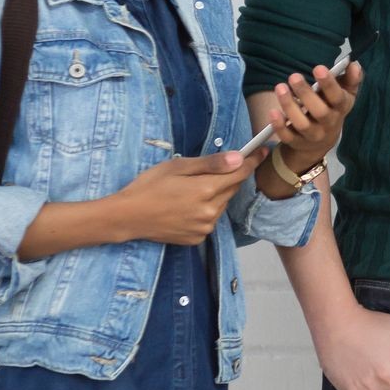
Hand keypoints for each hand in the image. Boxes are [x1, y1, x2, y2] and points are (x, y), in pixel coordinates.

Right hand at [110, 152, 247, 245]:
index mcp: (206, 190)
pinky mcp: (197, 238)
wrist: (127, 217)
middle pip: (231, 189)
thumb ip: (211, 164)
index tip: (262, 151)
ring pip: (222, 204)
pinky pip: (210, 220)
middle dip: (228, 177)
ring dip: (217, 195)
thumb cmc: (149, 186)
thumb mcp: (177, 167)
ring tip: (192, 190)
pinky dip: (206, 211)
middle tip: (210, 170)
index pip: (240, 173)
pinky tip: (187, 207)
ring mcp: (205, 227)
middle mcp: (210, 212)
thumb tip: (239, 158)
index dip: (252, 161)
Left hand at [266, 60, 363, 168]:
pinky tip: (273, 112)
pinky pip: (287, 137)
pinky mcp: (296, 142)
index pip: (338, 97)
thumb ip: (351, 79)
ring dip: (290, 106)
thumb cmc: (333, 109)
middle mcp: (329, 124)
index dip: (329, 84)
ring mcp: (312, 135)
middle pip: (319, 111)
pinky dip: (279, 126)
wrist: (322, 141)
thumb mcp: (345, 94)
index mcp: (341, 108)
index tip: (318, 68)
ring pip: (302, 124)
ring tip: (280, 87)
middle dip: (306, 93)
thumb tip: (354, 64)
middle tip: (294, 76)